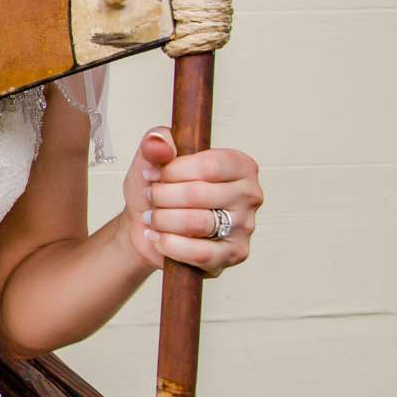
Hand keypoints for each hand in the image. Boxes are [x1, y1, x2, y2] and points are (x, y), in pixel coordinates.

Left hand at [122, 126, 261, 275]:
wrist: (147, 226)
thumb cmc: (160, 190)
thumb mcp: (153, 158)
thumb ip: (156, 142)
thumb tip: (158, 144)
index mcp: (240, 165)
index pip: (208, 165)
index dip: (172, 171)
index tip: (152, 174)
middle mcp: (250, 195)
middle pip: (198, 194)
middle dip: (162, 196)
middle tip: (150, 197)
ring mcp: (246, 226)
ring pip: (197, 222)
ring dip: (163, 220)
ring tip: (152, 217)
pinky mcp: (235, 254)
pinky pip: (200, 252)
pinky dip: (170, 244)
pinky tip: (157, 237)